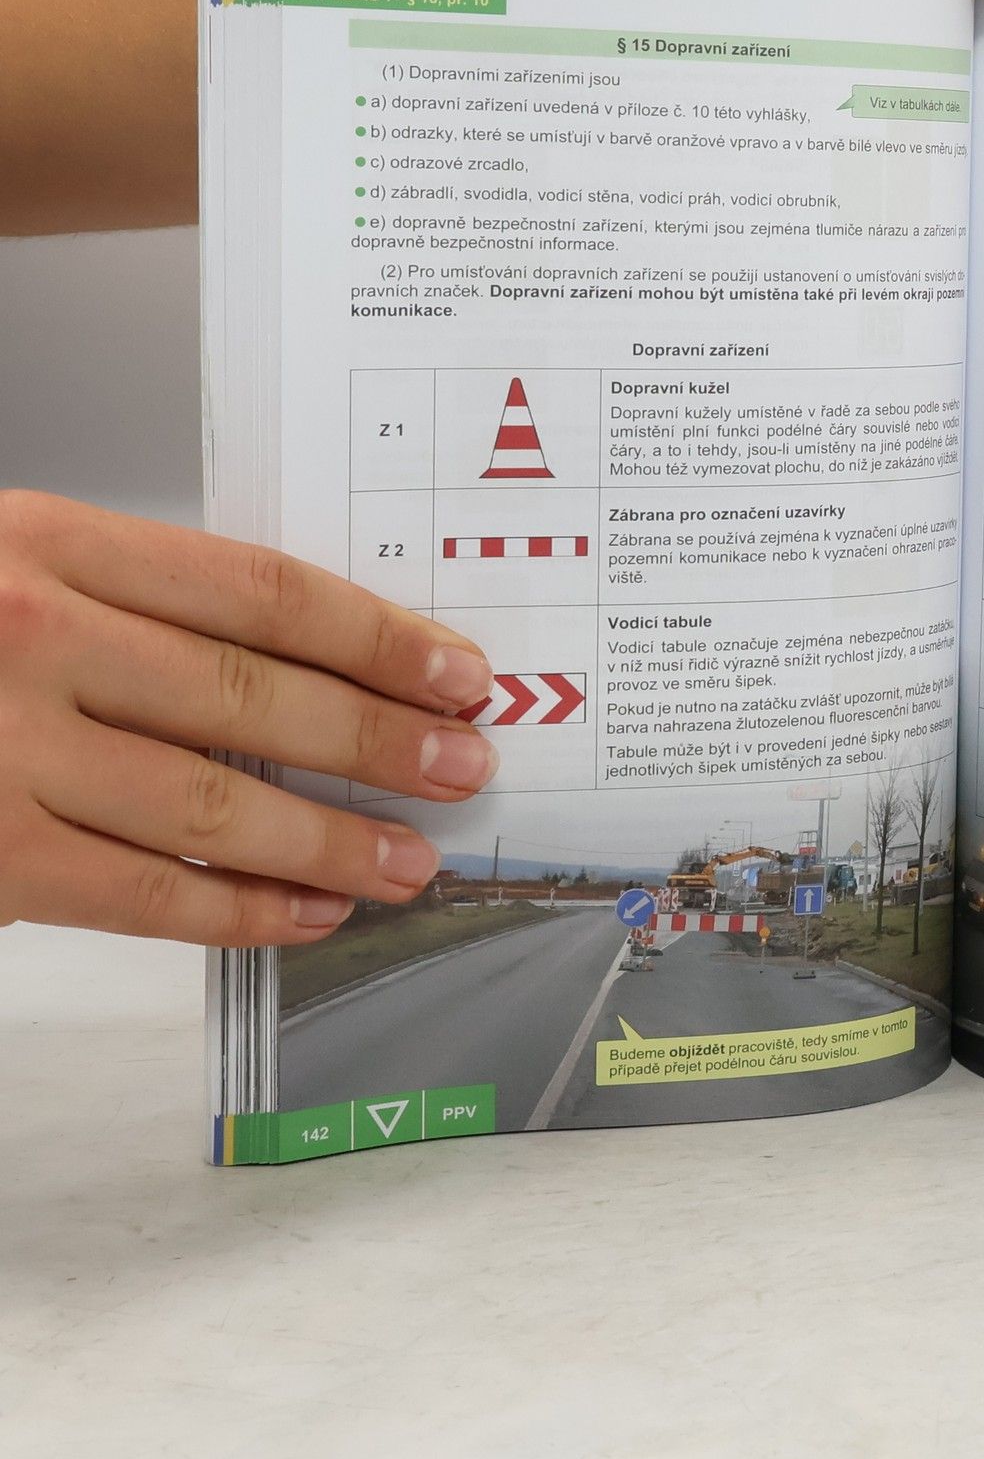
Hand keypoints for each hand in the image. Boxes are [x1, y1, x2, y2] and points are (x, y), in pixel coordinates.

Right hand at [0, 492, 498, 947]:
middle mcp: (29, 641)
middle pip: (251, 697)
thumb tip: (311, 656)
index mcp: (49, 544)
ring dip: (329, 843)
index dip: (376, 636)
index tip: (455, 671)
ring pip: (209, 807)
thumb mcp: (10, 558)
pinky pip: (136, 896)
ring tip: (408, 861)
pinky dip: (236, 912)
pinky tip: (305, 914)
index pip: (260, 592)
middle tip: (463, 767)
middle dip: (378, 740)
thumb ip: (137, 597)